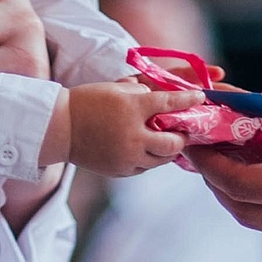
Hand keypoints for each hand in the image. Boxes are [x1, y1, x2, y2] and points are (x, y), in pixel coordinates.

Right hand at [59, 78, 186, 176]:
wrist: (61, 129)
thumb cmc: (86, 102)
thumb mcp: (115, 89)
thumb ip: (140, 94)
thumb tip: (158, 100)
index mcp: (132, 109)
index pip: (169, 104)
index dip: (188, 100)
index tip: (201, 96)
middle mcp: (133, 136)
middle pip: (172, 143)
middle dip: (183, 137)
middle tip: (185, 130)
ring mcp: (128, 157)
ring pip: (161, 159)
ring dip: (168, 150)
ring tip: (169, 141)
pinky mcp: (122, 171)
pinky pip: (145, 167)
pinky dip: (150, 158)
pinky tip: (148, 150)